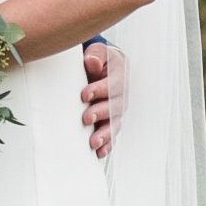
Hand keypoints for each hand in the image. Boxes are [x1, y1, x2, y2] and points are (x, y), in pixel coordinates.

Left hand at [82, 39, 117, 157]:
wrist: (104, 69)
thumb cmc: (99, 60)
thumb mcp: (98, 52)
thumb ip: (96, 55)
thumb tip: (91, 62)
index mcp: (120, 76)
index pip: (113, 84)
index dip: (100, 90)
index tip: (84, 95)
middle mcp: (121, 96)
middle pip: (115, 107)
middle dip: (101, 113)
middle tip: (86, 118)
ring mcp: (117, 111)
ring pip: (114, 124)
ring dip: (105, 134)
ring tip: (93, 142)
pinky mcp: (110, 122)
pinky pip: (111, 135)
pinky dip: (107, 145)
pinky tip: (99, 153)